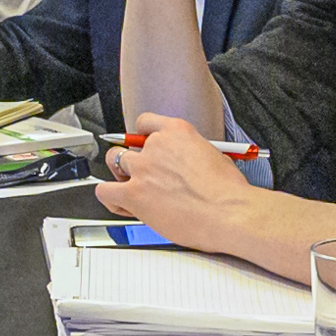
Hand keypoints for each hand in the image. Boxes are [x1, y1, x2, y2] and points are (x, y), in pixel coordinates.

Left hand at [102, 114, 254, 227]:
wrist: (229, 213)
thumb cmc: (228, 192)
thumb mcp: (214, 156)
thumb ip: (190, 154)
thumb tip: (185, 165)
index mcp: (177, 132)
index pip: (145, 122)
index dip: (142, 137)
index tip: (144, 147)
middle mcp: (156, 146)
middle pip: (128, 146)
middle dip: (133, 161)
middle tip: (144, 176)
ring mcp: (143, 169)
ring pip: (114, 163)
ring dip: (120, 176)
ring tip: (132, 190)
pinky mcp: (134, 194)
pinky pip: (105, 191)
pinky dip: (111, 199)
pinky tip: (124, 206)